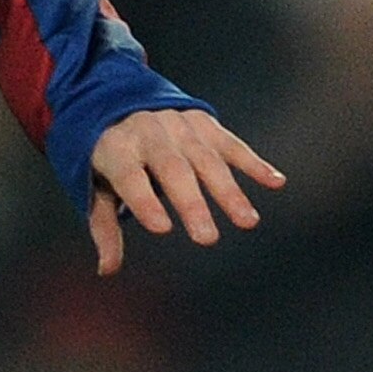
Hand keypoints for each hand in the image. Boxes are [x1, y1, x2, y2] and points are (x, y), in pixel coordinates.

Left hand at [88, 108, 284, 275]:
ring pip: (207, 159)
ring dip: (229, 191)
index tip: (162, 228)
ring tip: (247, 222)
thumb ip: (104, 226)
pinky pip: (232, 145)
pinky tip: (275, 182)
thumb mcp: (97, 187)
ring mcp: (180, 126)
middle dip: (192, 204)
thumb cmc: (110, 158)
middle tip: (207, 239)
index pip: (130, 176)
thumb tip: (107, 270)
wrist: (121, 101)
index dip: (144, 201)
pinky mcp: (205, 123)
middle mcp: (150, 133)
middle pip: (173, 169)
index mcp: (117, 148)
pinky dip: (254, 163)